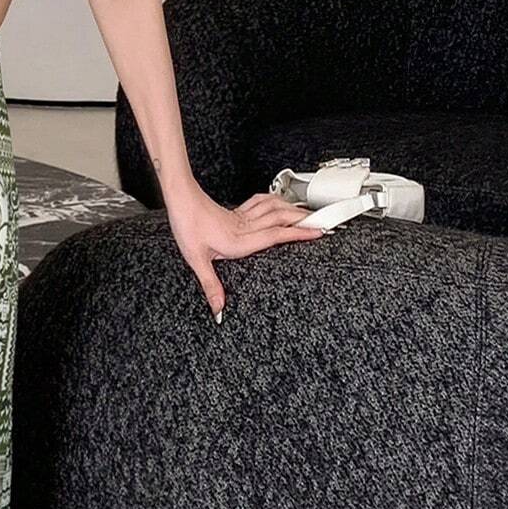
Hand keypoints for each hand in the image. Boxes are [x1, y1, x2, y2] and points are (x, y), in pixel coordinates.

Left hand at [165, 181, 325, 322]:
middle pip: (283, 218)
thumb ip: (211, 285)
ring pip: (275, 208)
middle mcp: (245, 226)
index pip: (278, 235)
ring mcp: (242, 216)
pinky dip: (276, 201)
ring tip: (311, 212)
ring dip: (294, 208)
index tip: (320, 232)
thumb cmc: (187, 225)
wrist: (180, 199)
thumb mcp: (197, 259)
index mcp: (240, 240)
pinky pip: (261, 202)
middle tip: (327, 220)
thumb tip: (219, 309)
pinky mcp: (236, 210)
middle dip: (306, 219)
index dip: (300, 233)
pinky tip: (280, 203)